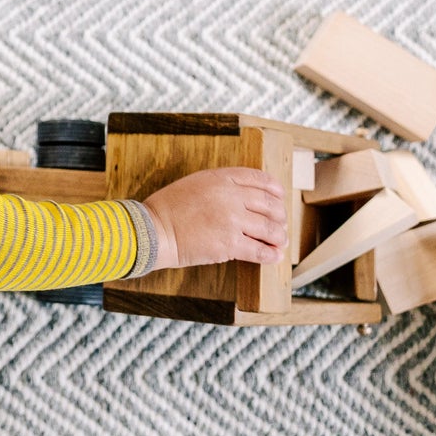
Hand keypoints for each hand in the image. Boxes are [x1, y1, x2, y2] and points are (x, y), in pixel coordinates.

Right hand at [142, 167, 286, 269]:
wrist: (154, 230)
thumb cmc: (168, 208)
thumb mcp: (195, 183)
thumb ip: (220, 185)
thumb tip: (245, 197)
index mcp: (221, 178)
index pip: (259, 179)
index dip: (274, 189)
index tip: (279, 196)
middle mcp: (231, 196)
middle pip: (270, 204)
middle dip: (280, 215)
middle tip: (281, 223)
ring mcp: (232, 221)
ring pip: (270, 229)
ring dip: (279, 237)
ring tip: (279, 241)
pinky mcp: (230, 245)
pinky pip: (260, 251)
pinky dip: (270, 255)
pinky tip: (273, 256)